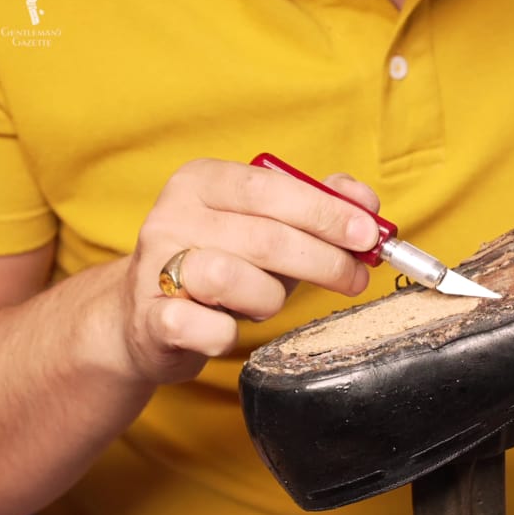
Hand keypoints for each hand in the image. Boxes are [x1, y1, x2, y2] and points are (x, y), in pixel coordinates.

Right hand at [120, 158, 381, 383]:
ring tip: (267, 302)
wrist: (145, 314)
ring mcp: (155, 267)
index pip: (271, 188)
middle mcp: (172, 216)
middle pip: (266, 237)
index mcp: (203, 181)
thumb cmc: (224, 262)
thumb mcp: (270, 225)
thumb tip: (366, 201)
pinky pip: (206, 328)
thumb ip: (319, 205)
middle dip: (323, 261)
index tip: (368, 235)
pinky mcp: (149, 318)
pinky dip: (228, 333)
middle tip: (354, 278)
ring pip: (234, 279)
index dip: (326, 212)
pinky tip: (229, 327)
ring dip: (270, 298)